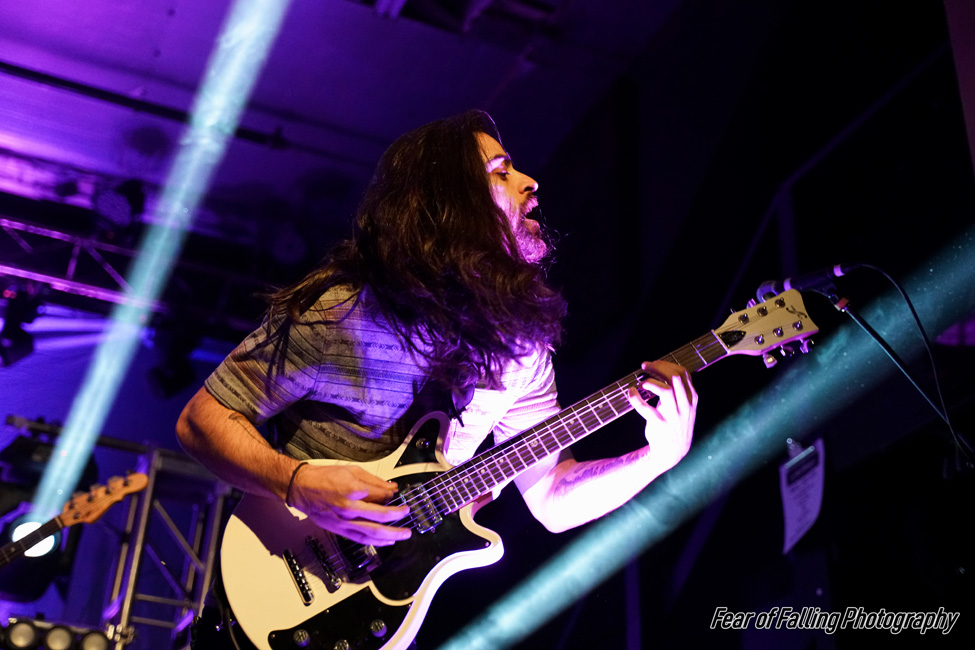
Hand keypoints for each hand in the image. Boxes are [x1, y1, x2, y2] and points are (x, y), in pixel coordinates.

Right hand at [288, 463, 412, 545]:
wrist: (302, 488)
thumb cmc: (324, 478)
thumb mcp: (351, 470)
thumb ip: (373, 480)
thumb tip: (391, 487)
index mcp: (352, 490)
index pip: (381, 495)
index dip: (392, 495)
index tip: (397, 494)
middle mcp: (349, 508)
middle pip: (380, 516)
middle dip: (397, 517)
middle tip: (407, 514)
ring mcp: (344, 521)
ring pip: (372, 532)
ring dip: (391, 535)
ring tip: (403, 534)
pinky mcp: (339, 530)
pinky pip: (360, 538)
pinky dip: (375, 541)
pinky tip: (386, 542)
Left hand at [627, 360, 696, 473]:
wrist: (672, 452)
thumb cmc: (674, 423)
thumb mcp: (684, 406)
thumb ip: (679, 389)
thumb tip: (662, 367)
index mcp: (692, 398)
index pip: (682, 372)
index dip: (666, 364)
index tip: (653, 364)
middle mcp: (685, 405)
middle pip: (675, 377)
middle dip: (658, 367)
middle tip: (644, 367)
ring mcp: (673, 416)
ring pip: (665, 390)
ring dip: (650, 382)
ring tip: (641, 383)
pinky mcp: (659, 425)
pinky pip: (646, 409)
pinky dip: (636, 398)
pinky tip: (631, 392)